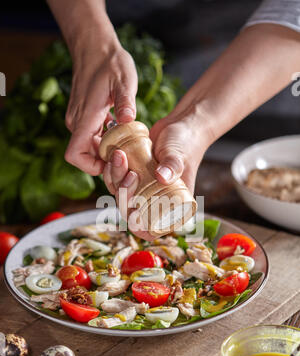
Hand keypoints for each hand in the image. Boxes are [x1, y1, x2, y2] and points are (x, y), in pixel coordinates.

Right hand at [64, 40, 137, 175]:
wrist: (94, 47)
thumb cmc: (110, 62)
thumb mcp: (123, 81)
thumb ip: (125, 101)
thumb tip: (128, 119)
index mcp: (85, 118)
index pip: (75, 155)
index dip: (91, 166)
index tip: (112, 161)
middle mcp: (77, 123)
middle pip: (85, 156)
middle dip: (105, 160)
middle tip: (129, 155)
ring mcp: (78, 120)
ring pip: (89, 147)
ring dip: (107, 150)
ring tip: (128, 142)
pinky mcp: (83, 117)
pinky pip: (92, 137)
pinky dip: (106, 140)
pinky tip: (122, 130)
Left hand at [103, 107, 211, 239]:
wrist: (180, 125)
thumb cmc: (186, 143)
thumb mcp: (179, 156)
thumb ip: (173, 166)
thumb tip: (162, 177)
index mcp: (170, 208)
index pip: (150, 229)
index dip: (137, 226)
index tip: (133, 210)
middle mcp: (154, 202)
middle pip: (130, 211)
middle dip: (124, 194)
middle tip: (131, 173)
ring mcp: (142, 189)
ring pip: (120, 195)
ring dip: (114, 179)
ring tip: (119, 156)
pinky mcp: (133, 176)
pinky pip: (116, 181)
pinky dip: (111, 171)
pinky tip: (114, 156)